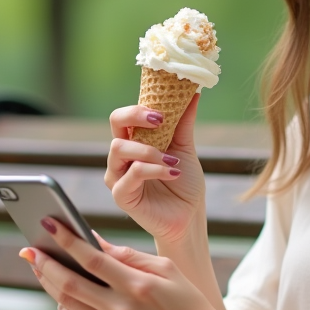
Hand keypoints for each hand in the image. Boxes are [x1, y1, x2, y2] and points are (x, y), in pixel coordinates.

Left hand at [20, 217, 240, 309]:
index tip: (48, 225)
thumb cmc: (187, 300)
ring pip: (69, 304)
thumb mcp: (165, 269)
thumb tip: (94, 242)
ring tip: (41, 268)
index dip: (67, 240)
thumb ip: (128, 256)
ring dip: (50, 284)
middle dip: (45, 263)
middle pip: (70, 283)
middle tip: (29, 249)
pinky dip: (67, 306)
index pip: (92, 258)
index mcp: (138, 285)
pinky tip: (62, 293)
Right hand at [106, 94, 204, 243]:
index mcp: (134, 142)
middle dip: (136, 116)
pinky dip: (154, 170)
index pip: (124, 116)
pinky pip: (132, 174)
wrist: (190, 216)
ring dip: (149, 150)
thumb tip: (193, 94)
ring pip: (119, 148)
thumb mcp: (185, 149)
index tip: (162, 112)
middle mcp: (122, 156)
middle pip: (115, 124)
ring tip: (173, 161)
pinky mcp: (121, 195)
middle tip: (160, 121)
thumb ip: (183, 123)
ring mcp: (118, 175)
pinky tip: (174, 173)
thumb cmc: (185, 184)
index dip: (138, 108)